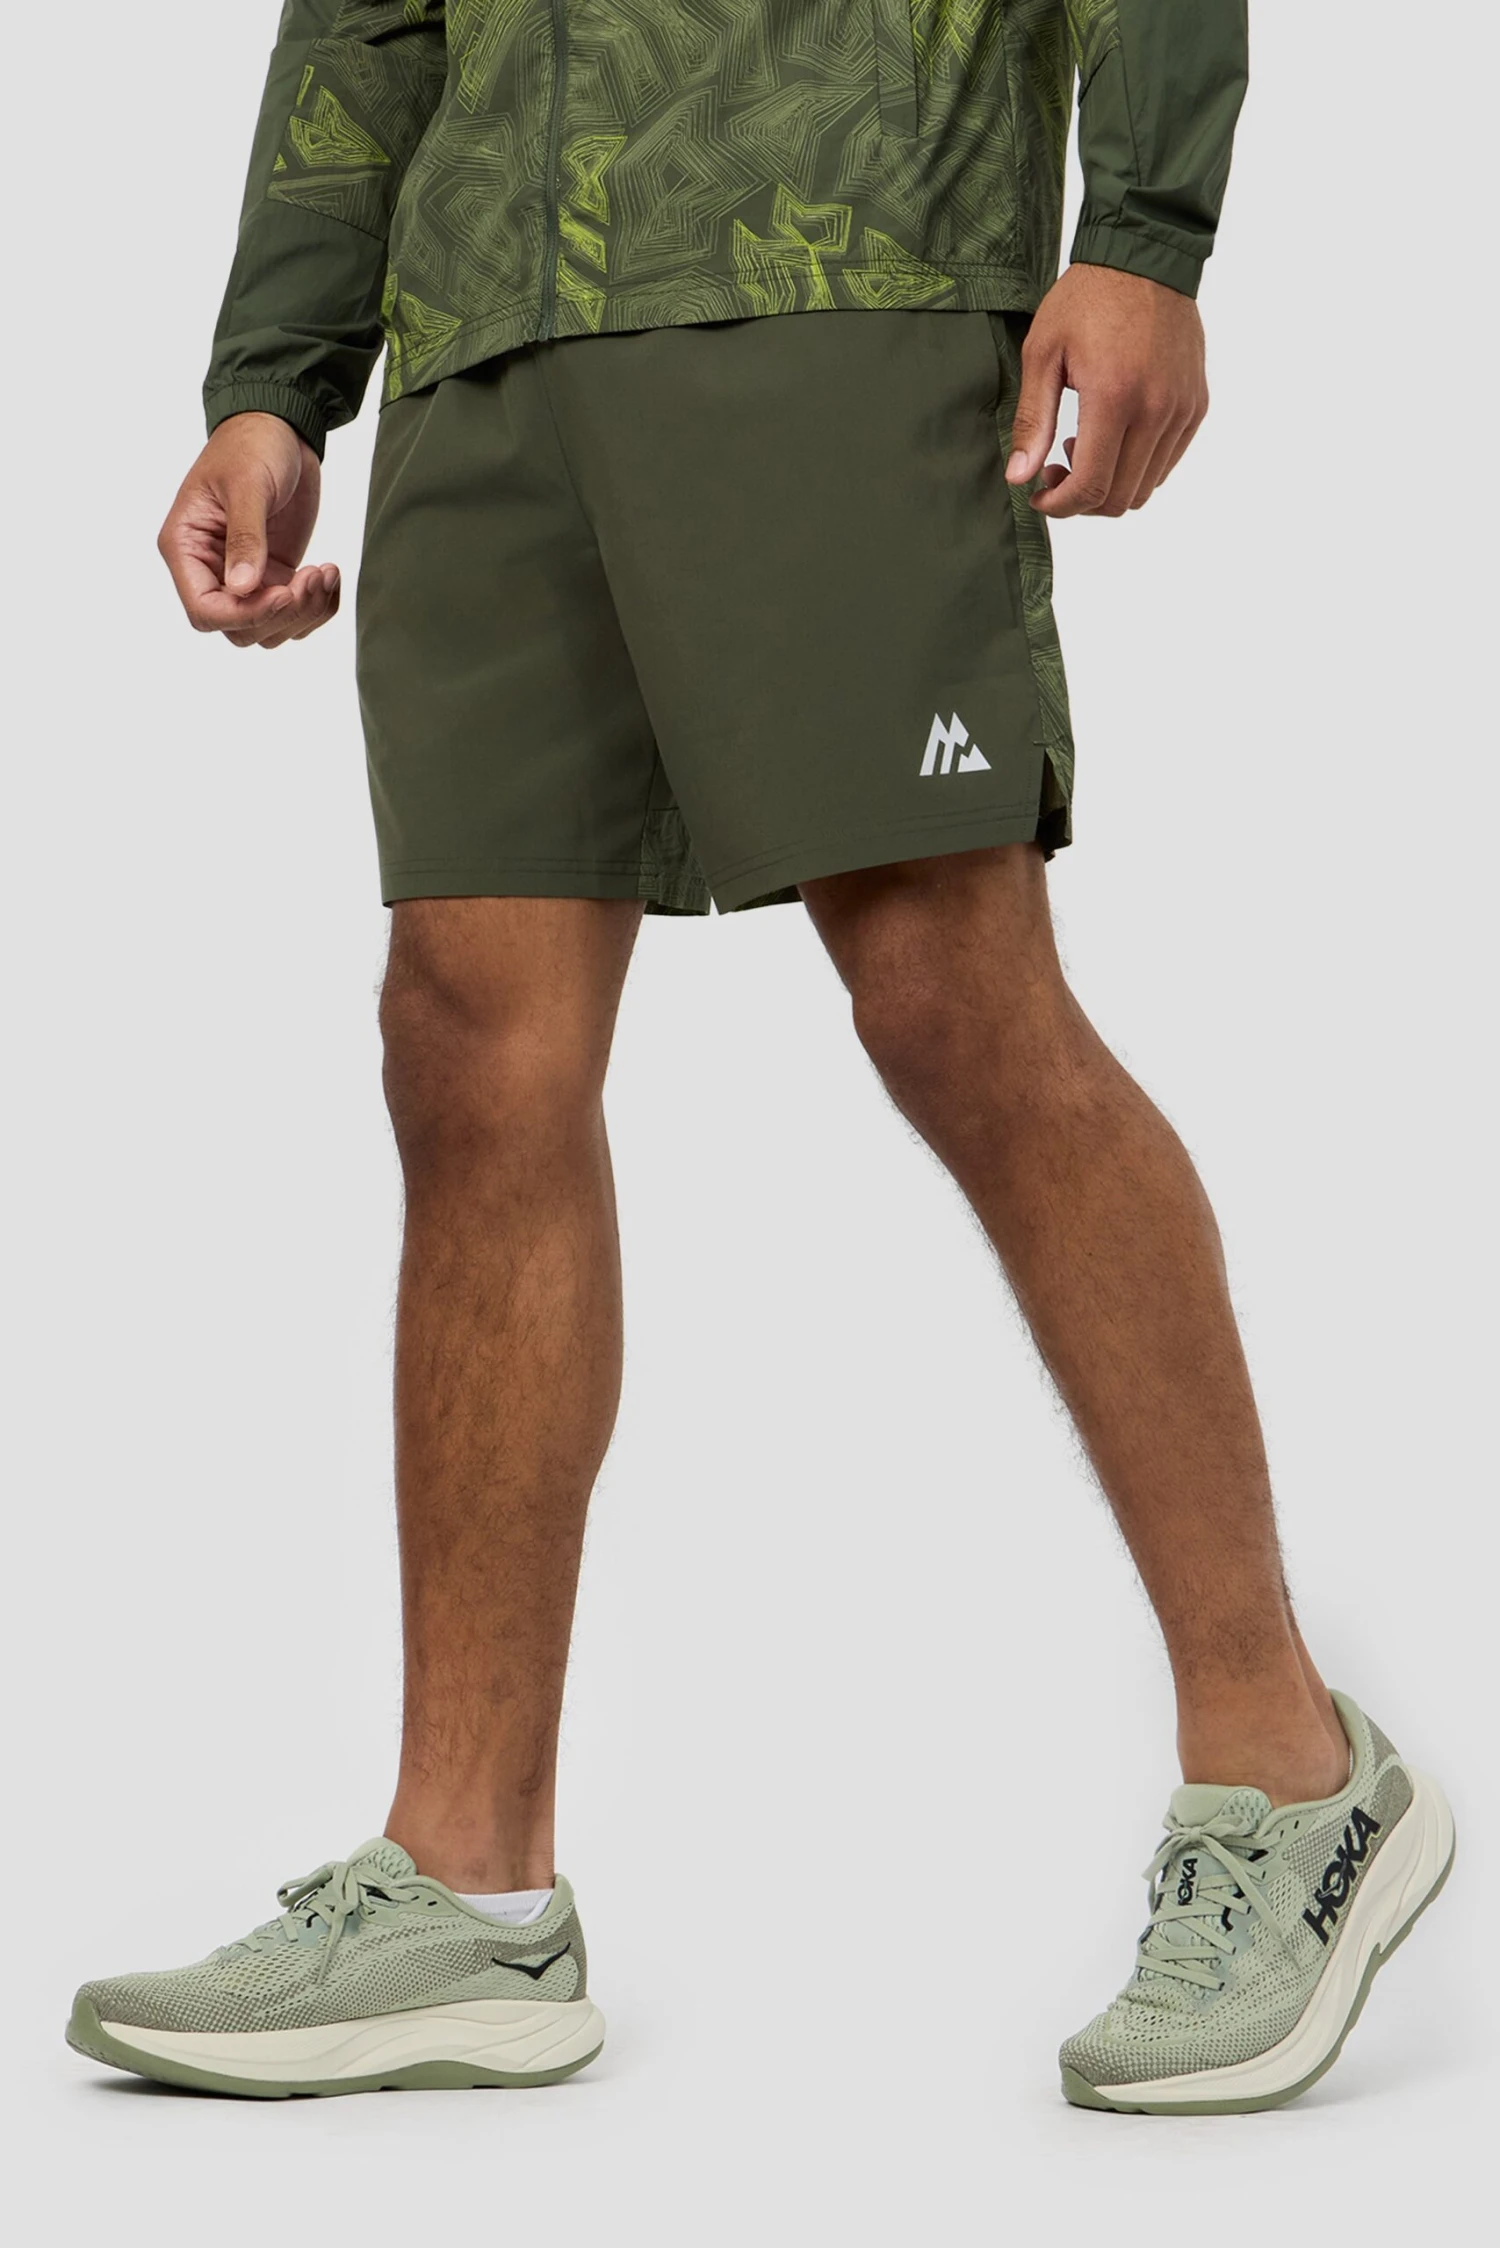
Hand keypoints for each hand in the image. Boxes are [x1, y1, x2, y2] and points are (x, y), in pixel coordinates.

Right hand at [157, 413, 340, 646]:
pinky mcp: (276, 576)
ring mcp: (245, 577)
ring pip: (270, 630)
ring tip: (325, 572)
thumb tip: (242, 588)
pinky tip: (330, 574)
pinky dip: (319, 607)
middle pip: (239, 629)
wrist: (280, 430)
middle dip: (281, 614)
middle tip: (311, 577)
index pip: (204, 610)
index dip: (245, 614)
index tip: (284, 592)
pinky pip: (295, 616)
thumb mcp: (247, 486)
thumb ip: (245, 538)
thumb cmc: (251, 446)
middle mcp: (210, 571)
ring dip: (304, 613)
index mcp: (186, 548)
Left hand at [1005, 265, 1208, 518]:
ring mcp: (1181, 409)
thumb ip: (1033, 421)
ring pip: (1145, 487)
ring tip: (1083, 446)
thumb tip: (1019, 477)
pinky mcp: (1195, 405)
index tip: (1039, 496)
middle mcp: (1156, 409)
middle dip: (1081, 500)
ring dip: (1109, 484)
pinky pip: (1166, 462)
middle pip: (1120, 498)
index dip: (1060, 506)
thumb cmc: (1087, 300)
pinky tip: (1112, 435)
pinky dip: (1136, 466)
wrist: (1144, 258)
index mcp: (1114, 397)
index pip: (1091, 487)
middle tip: (1055, 471)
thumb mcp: (1043, 354)